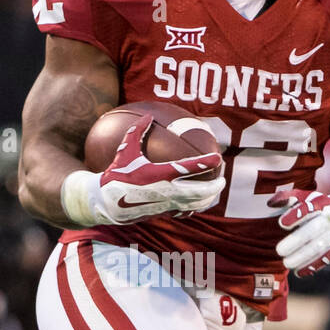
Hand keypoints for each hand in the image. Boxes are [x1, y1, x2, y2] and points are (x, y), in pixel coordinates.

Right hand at [64, 114, 223, 224]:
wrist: (106, 202)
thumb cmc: (116, 174)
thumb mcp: (125, 150)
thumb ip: (137, 132)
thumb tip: (147, 116)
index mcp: (160, 174)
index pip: (189, 168)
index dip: (205, 163)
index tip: (218, 158)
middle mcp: (166, 191)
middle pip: (199, 191)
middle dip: (215, 187)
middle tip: (223, 180)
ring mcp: (166, 205)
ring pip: (194, 205)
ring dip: (208, 199)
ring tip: (216, 193)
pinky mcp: (162, 214)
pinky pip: (184, 212)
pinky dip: (194, 208)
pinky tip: (198, 204)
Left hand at [270, 187, 329, 276]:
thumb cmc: (320, 206)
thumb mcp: (308, 197)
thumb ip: (289, 198)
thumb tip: (271, 203)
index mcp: (323, 204)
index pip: (310, 209)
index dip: (296, 215)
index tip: (282, 224)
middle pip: (315, 229)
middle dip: (297, 240)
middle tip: (279, 250)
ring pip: (320, 246)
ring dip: (303, 256)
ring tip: (287, 263)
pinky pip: (327, 258)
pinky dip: (313, 265)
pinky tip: (299, 272)